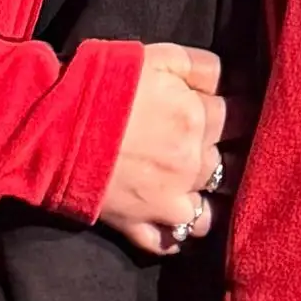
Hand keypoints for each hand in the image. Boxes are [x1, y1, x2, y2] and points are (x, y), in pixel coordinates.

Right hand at [93, 44, 225, 254]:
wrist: (57, 124)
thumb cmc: (110, 83)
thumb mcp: (163, 56)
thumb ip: (206, 67)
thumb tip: (233, 78)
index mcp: (198, 119)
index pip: (244, 121)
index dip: (243, 116)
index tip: (238, 115)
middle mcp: (190, 164)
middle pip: (230, 168)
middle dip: (229, 159)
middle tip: (222, 154)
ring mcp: (165, 201)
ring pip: (209, 215)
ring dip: (210, 204)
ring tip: (205, 195)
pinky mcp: (135, 225)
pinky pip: (169, 244)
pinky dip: (178, 238)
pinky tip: (179, 226)